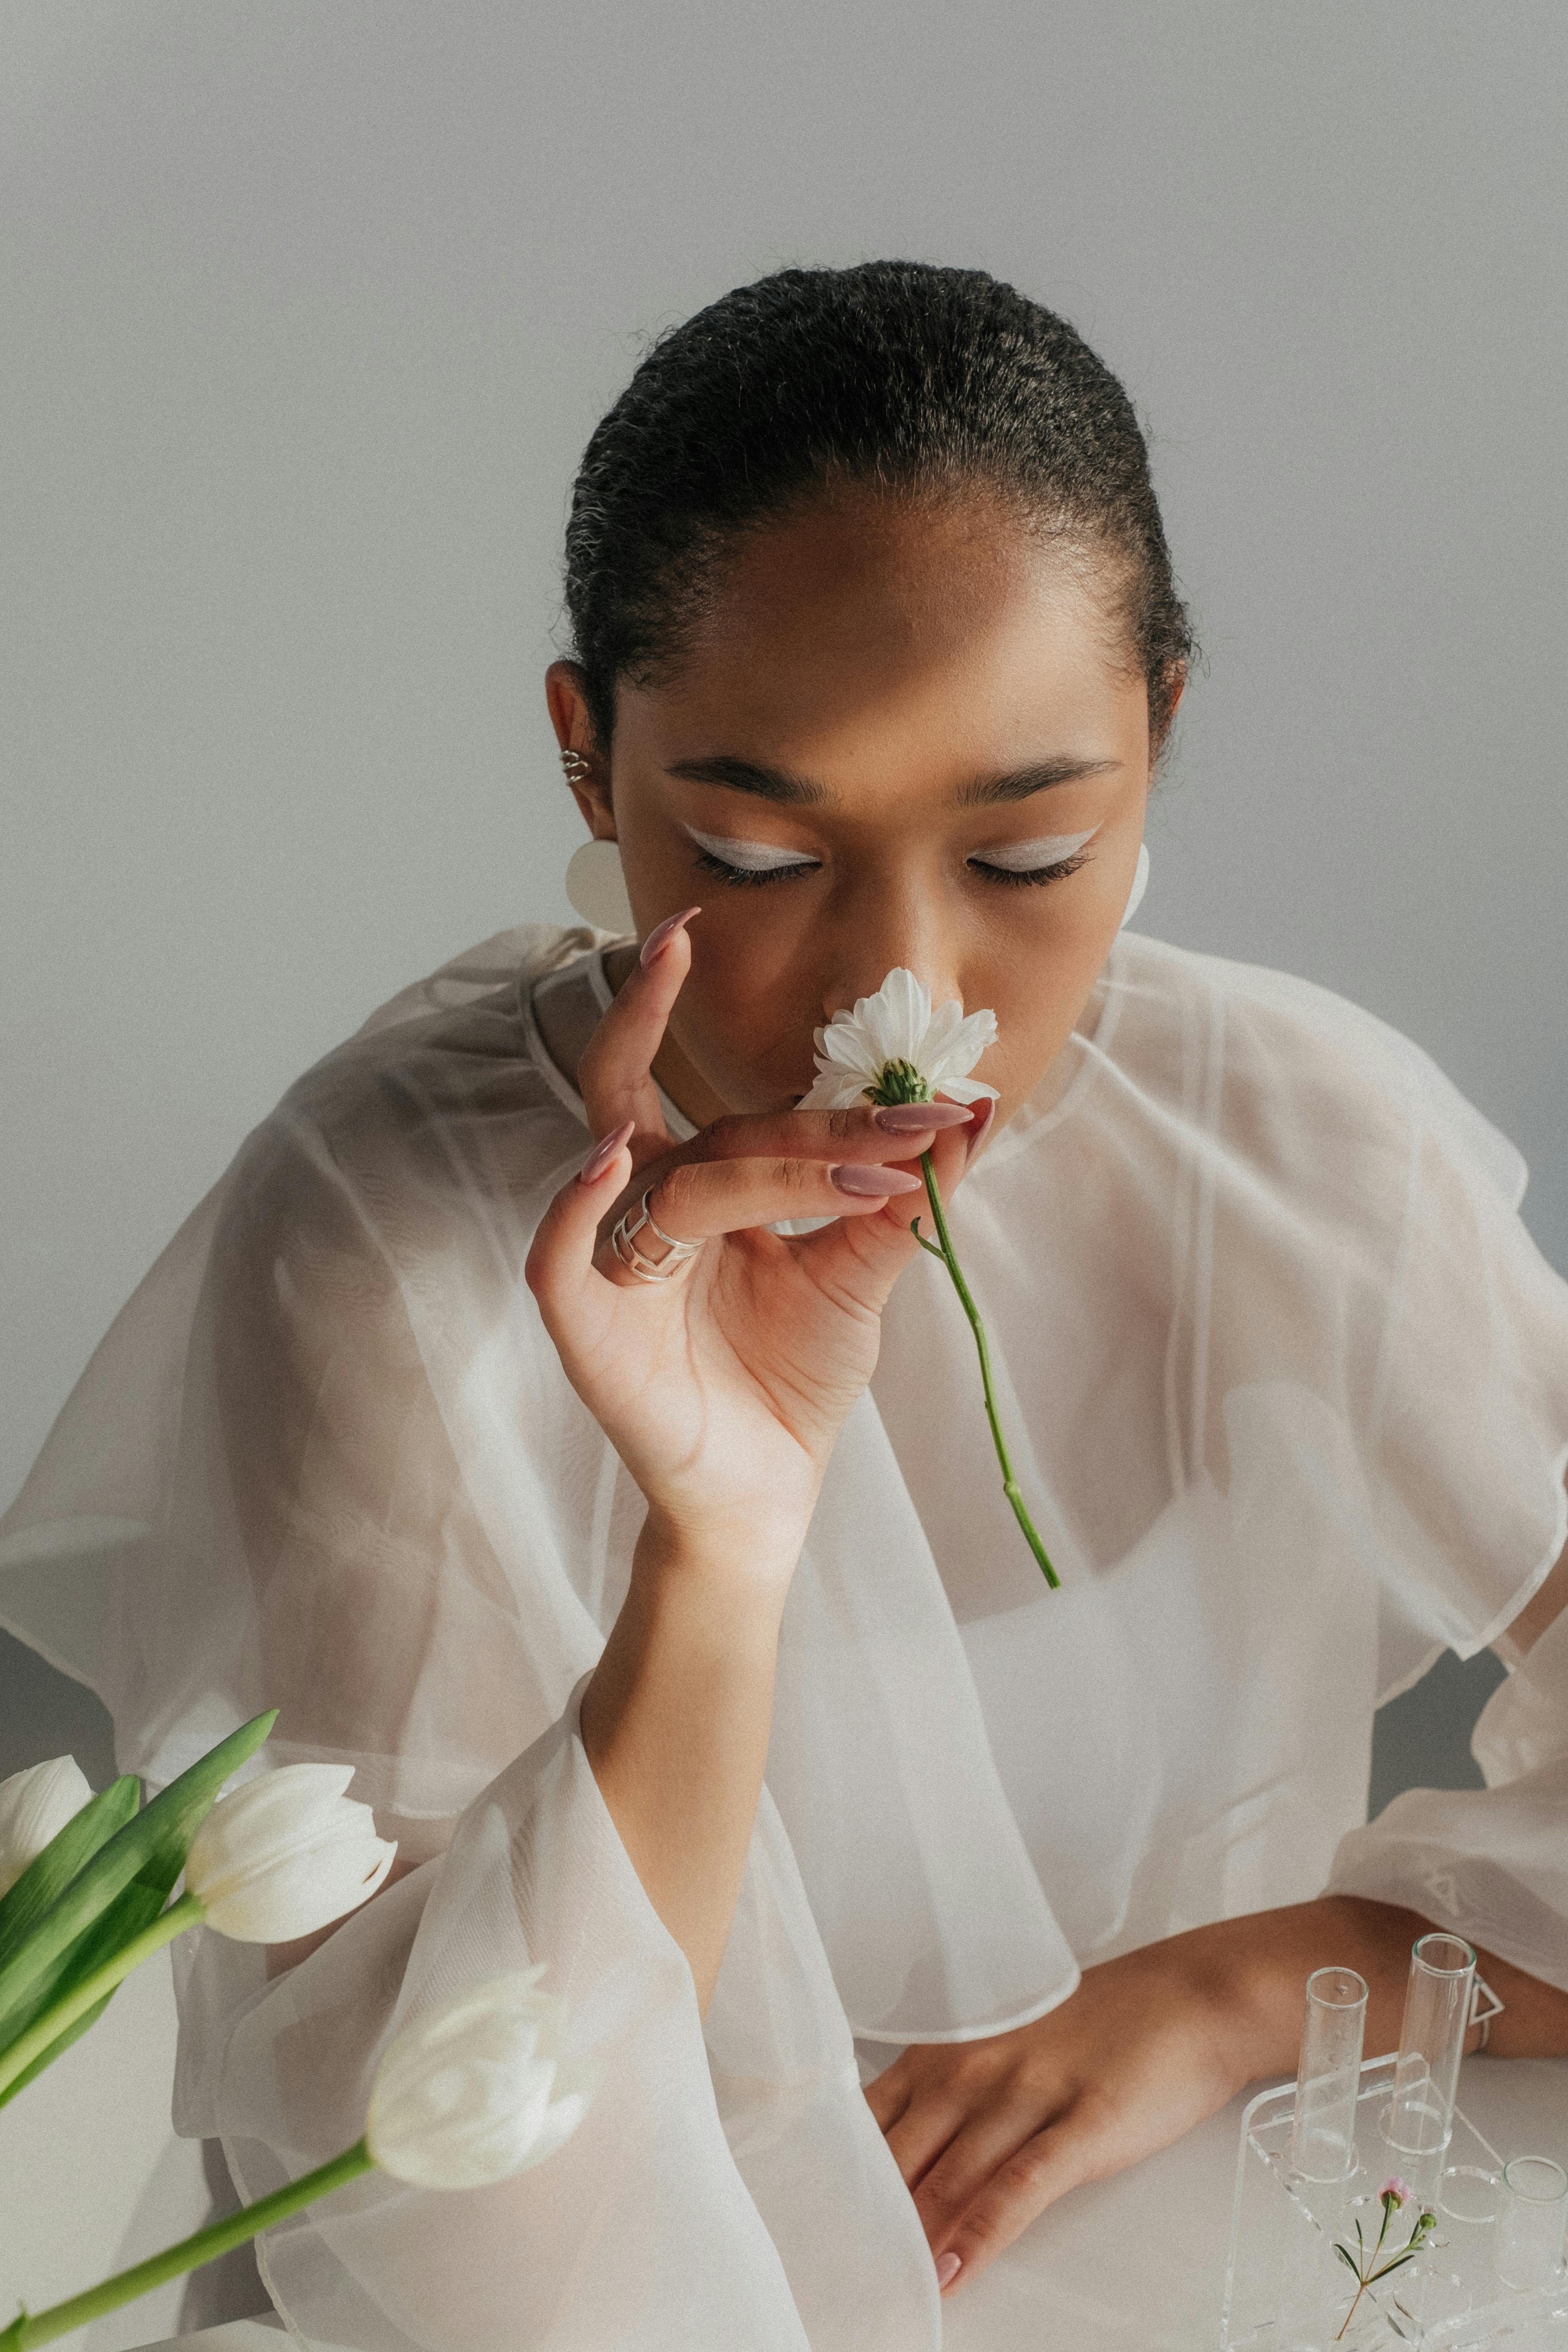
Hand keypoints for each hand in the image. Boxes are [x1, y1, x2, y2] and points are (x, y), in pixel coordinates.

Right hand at [525, 912, 980, 1574]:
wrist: (768, 1491)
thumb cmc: (793, 1378)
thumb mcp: (861, 1278)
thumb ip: (904, 1200)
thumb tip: (973, 1115)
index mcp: (705, 1185)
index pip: (756, 1117)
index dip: (844, 1110)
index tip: (940, 1102)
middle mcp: (648, 1206)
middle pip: (682, 1114)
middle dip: (717, 1054)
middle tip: (755, 991)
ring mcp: (608, 1261)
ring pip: (655, 1175)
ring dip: (755, 1163)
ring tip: (847, 1158)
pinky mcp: (581, 1322)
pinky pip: (557, 1252)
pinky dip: (573, 1207)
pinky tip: (608, 1165)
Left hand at [865, 1931, 1247, 2297]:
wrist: (1189, 1998)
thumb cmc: (1096, 2025)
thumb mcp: (1003, 2046)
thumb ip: (951, 2095)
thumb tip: (905, 2158)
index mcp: (949, 2049)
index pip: (870, 2120)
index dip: (839, 2175)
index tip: (814, 2220)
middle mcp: (977, 2068)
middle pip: (901, 2157)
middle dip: (867, 2219)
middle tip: (837, 2269)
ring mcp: (1029, 2094)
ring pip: (950, 2177)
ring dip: (914, 2239)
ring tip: (882, 2285)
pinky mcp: (1082, 2124)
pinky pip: (1018, 2189)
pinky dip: (979, 2236)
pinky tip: (954, 2272)